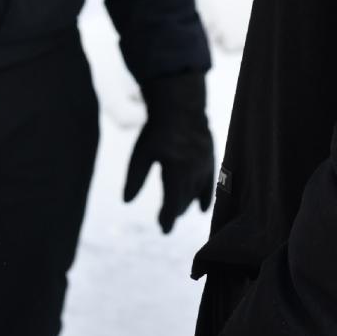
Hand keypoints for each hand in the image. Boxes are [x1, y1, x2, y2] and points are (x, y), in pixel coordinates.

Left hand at [122, 72, 214, 233]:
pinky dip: (205, 196)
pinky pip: (210, 183)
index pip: (173, 204)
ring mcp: (204, 165)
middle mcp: (193, 172)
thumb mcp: (140, 154)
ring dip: (187, 203)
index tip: (164, 230)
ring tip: (178, 211)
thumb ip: (134, 179)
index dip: (168, 219)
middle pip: (184, 200)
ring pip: (196, 192)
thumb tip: (126, 202)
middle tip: (165, 222)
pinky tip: (201, 209)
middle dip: (175, 211)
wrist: (181, 104)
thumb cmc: (157, 129)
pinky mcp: (210, 157)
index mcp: (176, 173)